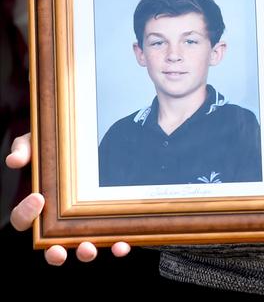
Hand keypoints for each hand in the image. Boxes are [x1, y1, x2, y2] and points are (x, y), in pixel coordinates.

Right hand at [6, 132, 130, 264]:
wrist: (94, 137)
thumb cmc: (59, 146)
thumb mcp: (40, 142)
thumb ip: (26, 148)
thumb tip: (14, 160)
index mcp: (39, 206)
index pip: (23, 219)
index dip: (25, 214)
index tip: (38, 199)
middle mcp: (60, 221)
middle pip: (51, 246)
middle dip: (54, 252)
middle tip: (57, 250)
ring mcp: (84, 224)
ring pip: (81, 247)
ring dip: (84, 252)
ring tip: (88, 248)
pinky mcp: (108, 222)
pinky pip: (111, 239)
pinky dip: (117, 246)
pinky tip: (122, 244)